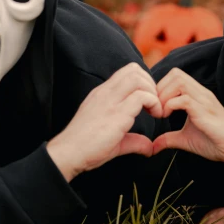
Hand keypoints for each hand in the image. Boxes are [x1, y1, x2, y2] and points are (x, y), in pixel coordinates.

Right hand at [47, 63, 161, 181]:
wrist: (68, 154)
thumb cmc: (86, 148)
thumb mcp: (115, 140)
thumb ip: (133, 140)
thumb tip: (149, 148)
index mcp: (102, 94)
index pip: (126, 72)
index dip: (143, 82)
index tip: (149, 102)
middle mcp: (105, 93)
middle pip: (133, 69)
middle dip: (151, 83)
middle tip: (155, 104)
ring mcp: (110, 101)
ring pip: (138, 78)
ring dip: (152, 92)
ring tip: (155, 110)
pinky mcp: (116, 114)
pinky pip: (141, 97)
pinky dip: (154, 103)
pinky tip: (155, 116)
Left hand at [153, 69, 223, 162]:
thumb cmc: (216, 143)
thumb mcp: (186, 139)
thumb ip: (169, 138)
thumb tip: (153, 146)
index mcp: (197, 95)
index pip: (175, 76)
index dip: (160, 87)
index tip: (155, 106)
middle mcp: (201, 93)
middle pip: (175, 73)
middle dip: (159, 89)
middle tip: (155, 108)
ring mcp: (204, 101)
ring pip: (179, 81)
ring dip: (164, 95)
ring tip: (161, 113)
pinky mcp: (205, 111)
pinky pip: (184, 99)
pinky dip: (169, 105)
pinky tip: (166, 117)